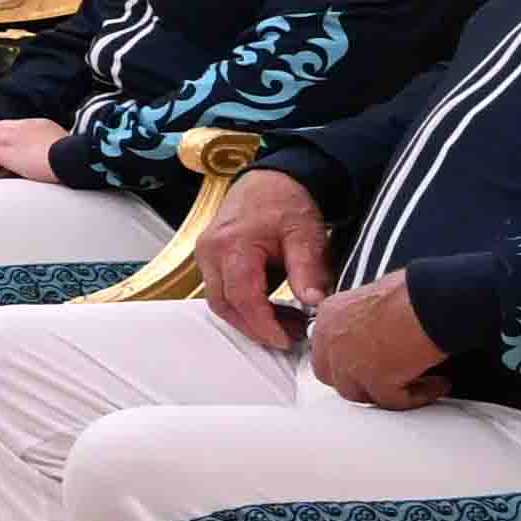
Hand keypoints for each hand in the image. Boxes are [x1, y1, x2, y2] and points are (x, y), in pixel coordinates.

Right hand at [188, 171, 336, 354]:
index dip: (263, 324)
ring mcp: (206, 255)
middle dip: (255, 327)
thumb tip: (314, 303)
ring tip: (285, 322)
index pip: (241, 297)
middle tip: (289, 335)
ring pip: (219, 302)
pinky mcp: (210, 258)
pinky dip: (244, 306)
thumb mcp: (305, 234)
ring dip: (249, 319)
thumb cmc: (286, 202)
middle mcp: (210, 251)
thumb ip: (308, 269)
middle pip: (224, 304)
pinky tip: (271, 307)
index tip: (286, 339)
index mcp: (232, 244)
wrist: (271, 180)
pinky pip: (221, 291)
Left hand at [299, 271, 451, 407]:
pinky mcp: (377, 381)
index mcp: (330, 316)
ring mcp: (351, 363)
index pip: (324, 351)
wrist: (432, 299)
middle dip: (361, 381)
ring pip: (360, 394)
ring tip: (416, 383)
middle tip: (391, 378)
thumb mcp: (373, 298)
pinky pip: (394, 402)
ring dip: (387, 392)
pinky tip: (436, 385)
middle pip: (334, 377)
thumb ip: (362, 320)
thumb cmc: (414, 291)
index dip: (346, 362)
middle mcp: (333, 340)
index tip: (369, 364)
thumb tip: (375, 333)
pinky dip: (417, 397)